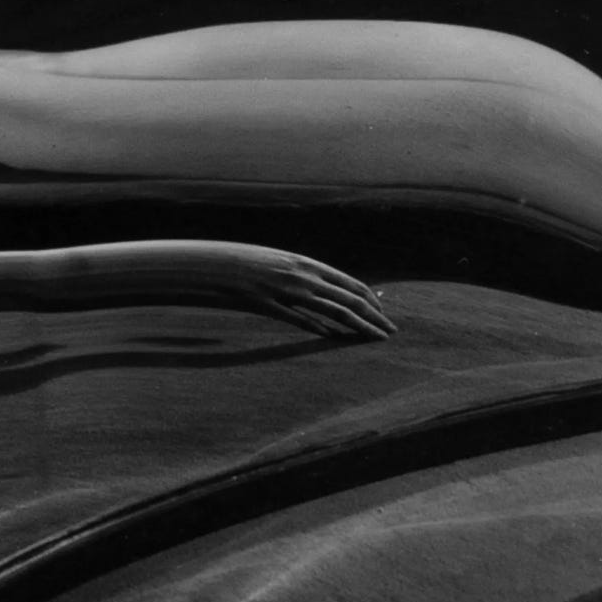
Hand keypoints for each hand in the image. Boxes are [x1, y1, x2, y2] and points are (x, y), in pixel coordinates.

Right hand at [201, 243, 395, 339]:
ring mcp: (286, 290)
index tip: (383, 314)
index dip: (371, 301)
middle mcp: (301, 275)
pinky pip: (300, 320)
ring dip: (359, 327)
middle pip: (348, 299)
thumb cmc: (245, 264)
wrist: (210, 262)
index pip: (350, 283)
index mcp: (306, 264)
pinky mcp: (269, 305)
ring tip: (375, 339)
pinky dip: (321, 330)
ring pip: (333, 310)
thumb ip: (301, 277)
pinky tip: (337, 339)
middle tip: (391, 332)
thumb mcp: (279, 265)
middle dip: (374, 317)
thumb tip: (320, 291)